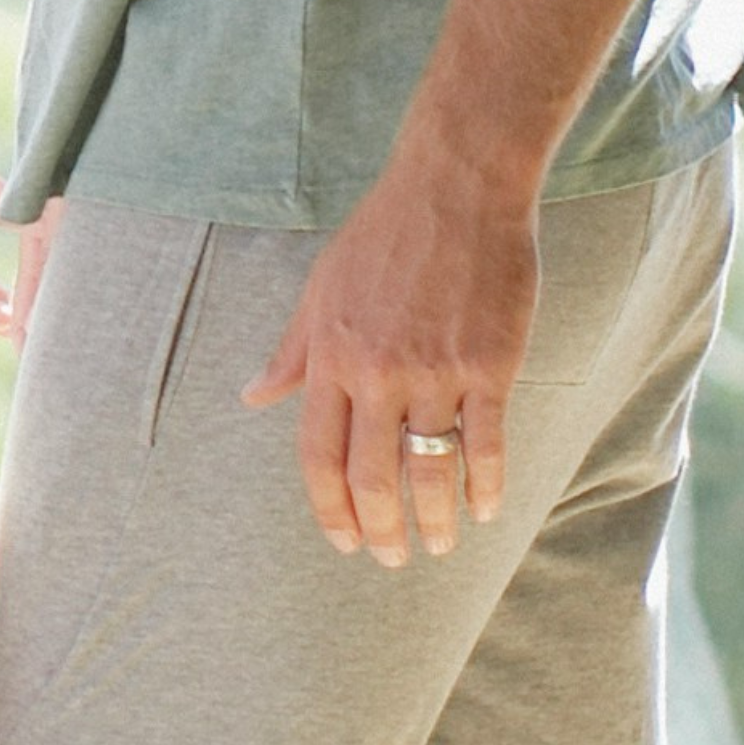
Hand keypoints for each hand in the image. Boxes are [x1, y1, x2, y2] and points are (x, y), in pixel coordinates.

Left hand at [243, 155, 538, 566]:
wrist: (457, 185)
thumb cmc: (385, 234)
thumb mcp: (320, 288)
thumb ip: (293, 352)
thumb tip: (253, 396)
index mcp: (332, 358)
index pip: (319, 457)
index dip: (330, 509)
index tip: (344, 540)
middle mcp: (378, 372)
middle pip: (372, 476)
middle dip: (380, 529)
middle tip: (390, 559)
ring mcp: (436, 370)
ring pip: (429, 470)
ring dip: (433, 522)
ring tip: (439, 547)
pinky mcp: (490, 364)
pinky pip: (485, 443)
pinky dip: (485, 486)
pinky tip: (484, 509)